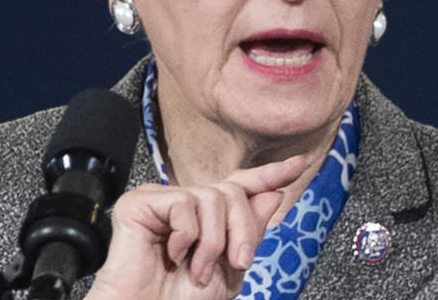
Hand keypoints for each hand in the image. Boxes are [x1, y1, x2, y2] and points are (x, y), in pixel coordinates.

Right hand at [87, 155, 306, 299]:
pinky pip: (182, 202)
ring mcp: (160, 200)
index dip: (268, 175)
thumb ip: (249, 232)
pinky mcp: (138, 203)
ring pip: (210, 196)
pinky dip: (187, 235)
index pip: (239, 186)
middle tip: (239, 261)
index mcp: (204, 217)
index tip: (298, 165)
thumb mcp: (230, 271)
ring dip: (213, 241)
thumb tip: (271, 196)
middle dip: (242, 228)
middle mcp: (183, 203)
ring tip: (199, 270)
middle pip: (232, 190)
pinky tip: (173, 254)